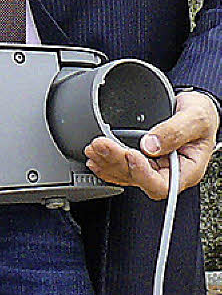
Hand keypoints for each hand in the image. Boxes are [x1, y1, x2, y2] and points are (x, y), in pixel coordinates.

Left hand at [84, 90, 219, 199]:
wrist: (195, 109)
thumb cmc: (201, 116)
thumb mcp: (195, 119)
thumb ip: (174, 131)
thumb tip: (150, 145)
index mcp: (187, 170)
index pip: (163, 184)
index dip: (143, 174)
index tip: (130, 155)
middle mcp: (168, 172)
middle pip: (139, 178)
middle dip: (117, 162)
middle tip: (101, 145)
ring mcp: (154, 166)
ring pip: (127, 174)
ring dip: (108, 163)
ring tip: (93, 148)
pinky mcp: (142, 159)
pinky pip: (123, 168)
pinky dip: (107, 165)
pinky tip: (96, 159)